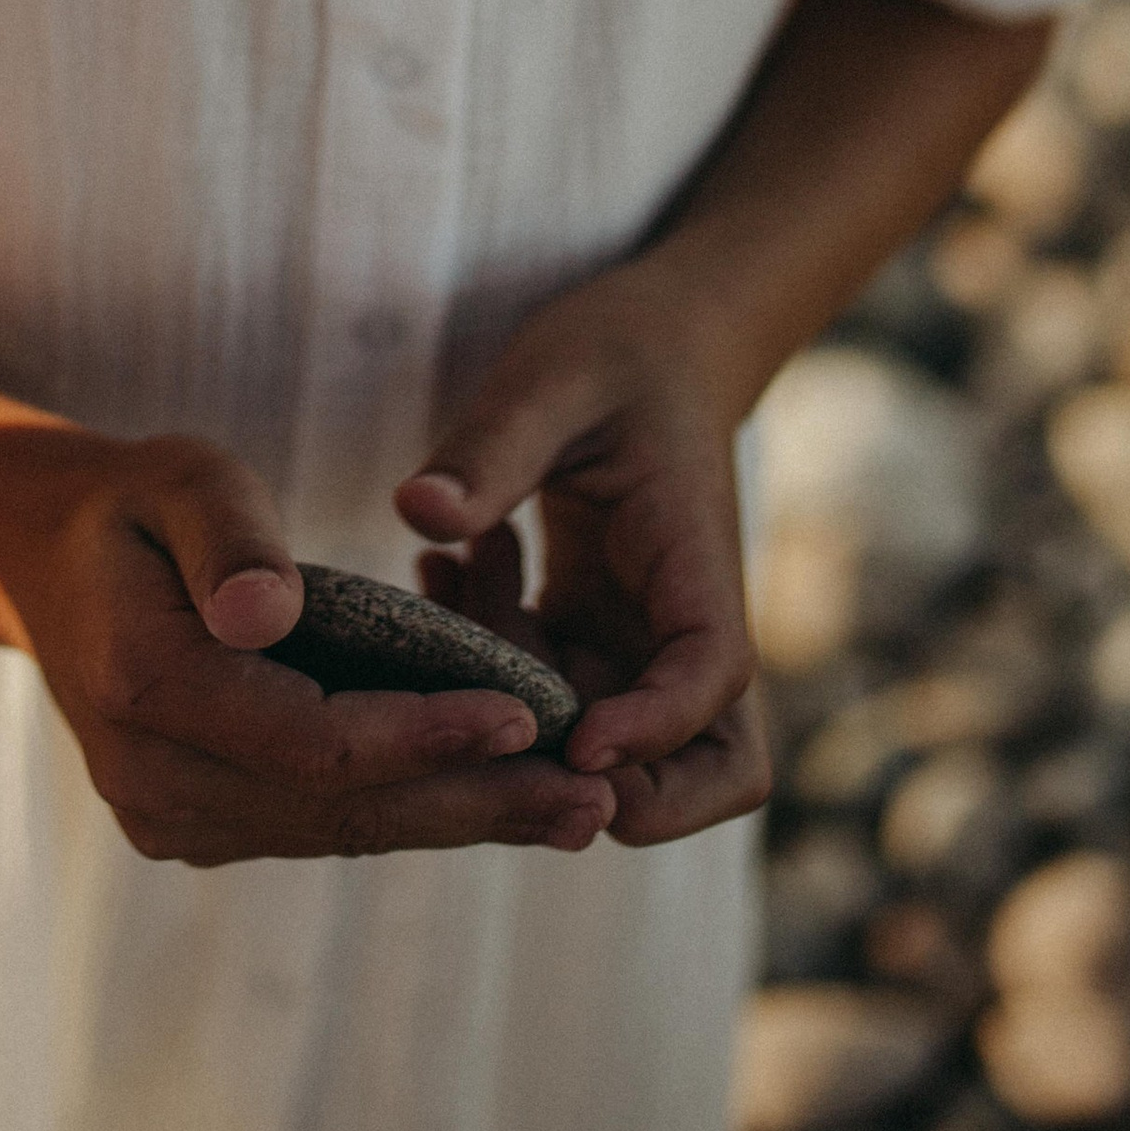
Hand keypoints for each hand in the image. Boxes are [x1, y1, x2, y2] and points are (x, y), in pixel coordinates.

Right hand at [0, 421, 615, 866]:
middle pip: (341, 806)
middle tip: (595, 805)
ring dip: (460, 821)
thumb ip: (228, 536)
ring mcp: (173, 816)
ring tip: (576, 812)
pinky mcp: (202, 824)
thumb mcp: (178, 476)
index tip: (526, 716)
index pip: (312, 740)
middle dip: (474, 803)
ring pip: (341, 828)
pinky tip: (500, 800)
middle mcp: (153, 780)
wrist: (48, 560)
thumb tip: (268, 612)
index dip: (424, 735)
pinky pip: (321, 823)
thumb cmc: (134, 500)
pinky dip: (412, 809)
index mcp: (145, 691)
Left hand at [398, 259, 770, 847]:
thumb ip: (491, 446)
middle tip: (509, 740)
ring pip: (610, 743)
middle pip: (710, 765)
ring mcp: (638, 638)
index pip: (711, 675)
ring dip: (520, 704)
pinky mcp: (592, 633)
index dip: (654, 728)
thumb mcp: (548, 380)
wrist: (652, 338)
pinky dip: (488, 661)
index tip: (578, 745)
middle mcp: (680, 620)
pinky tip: (439, 572)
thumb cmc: (614, 350)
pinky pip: (546, 689)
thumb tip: (418, 512)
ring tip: (454, 583)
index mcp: (695, 560)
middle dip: (628, 791)